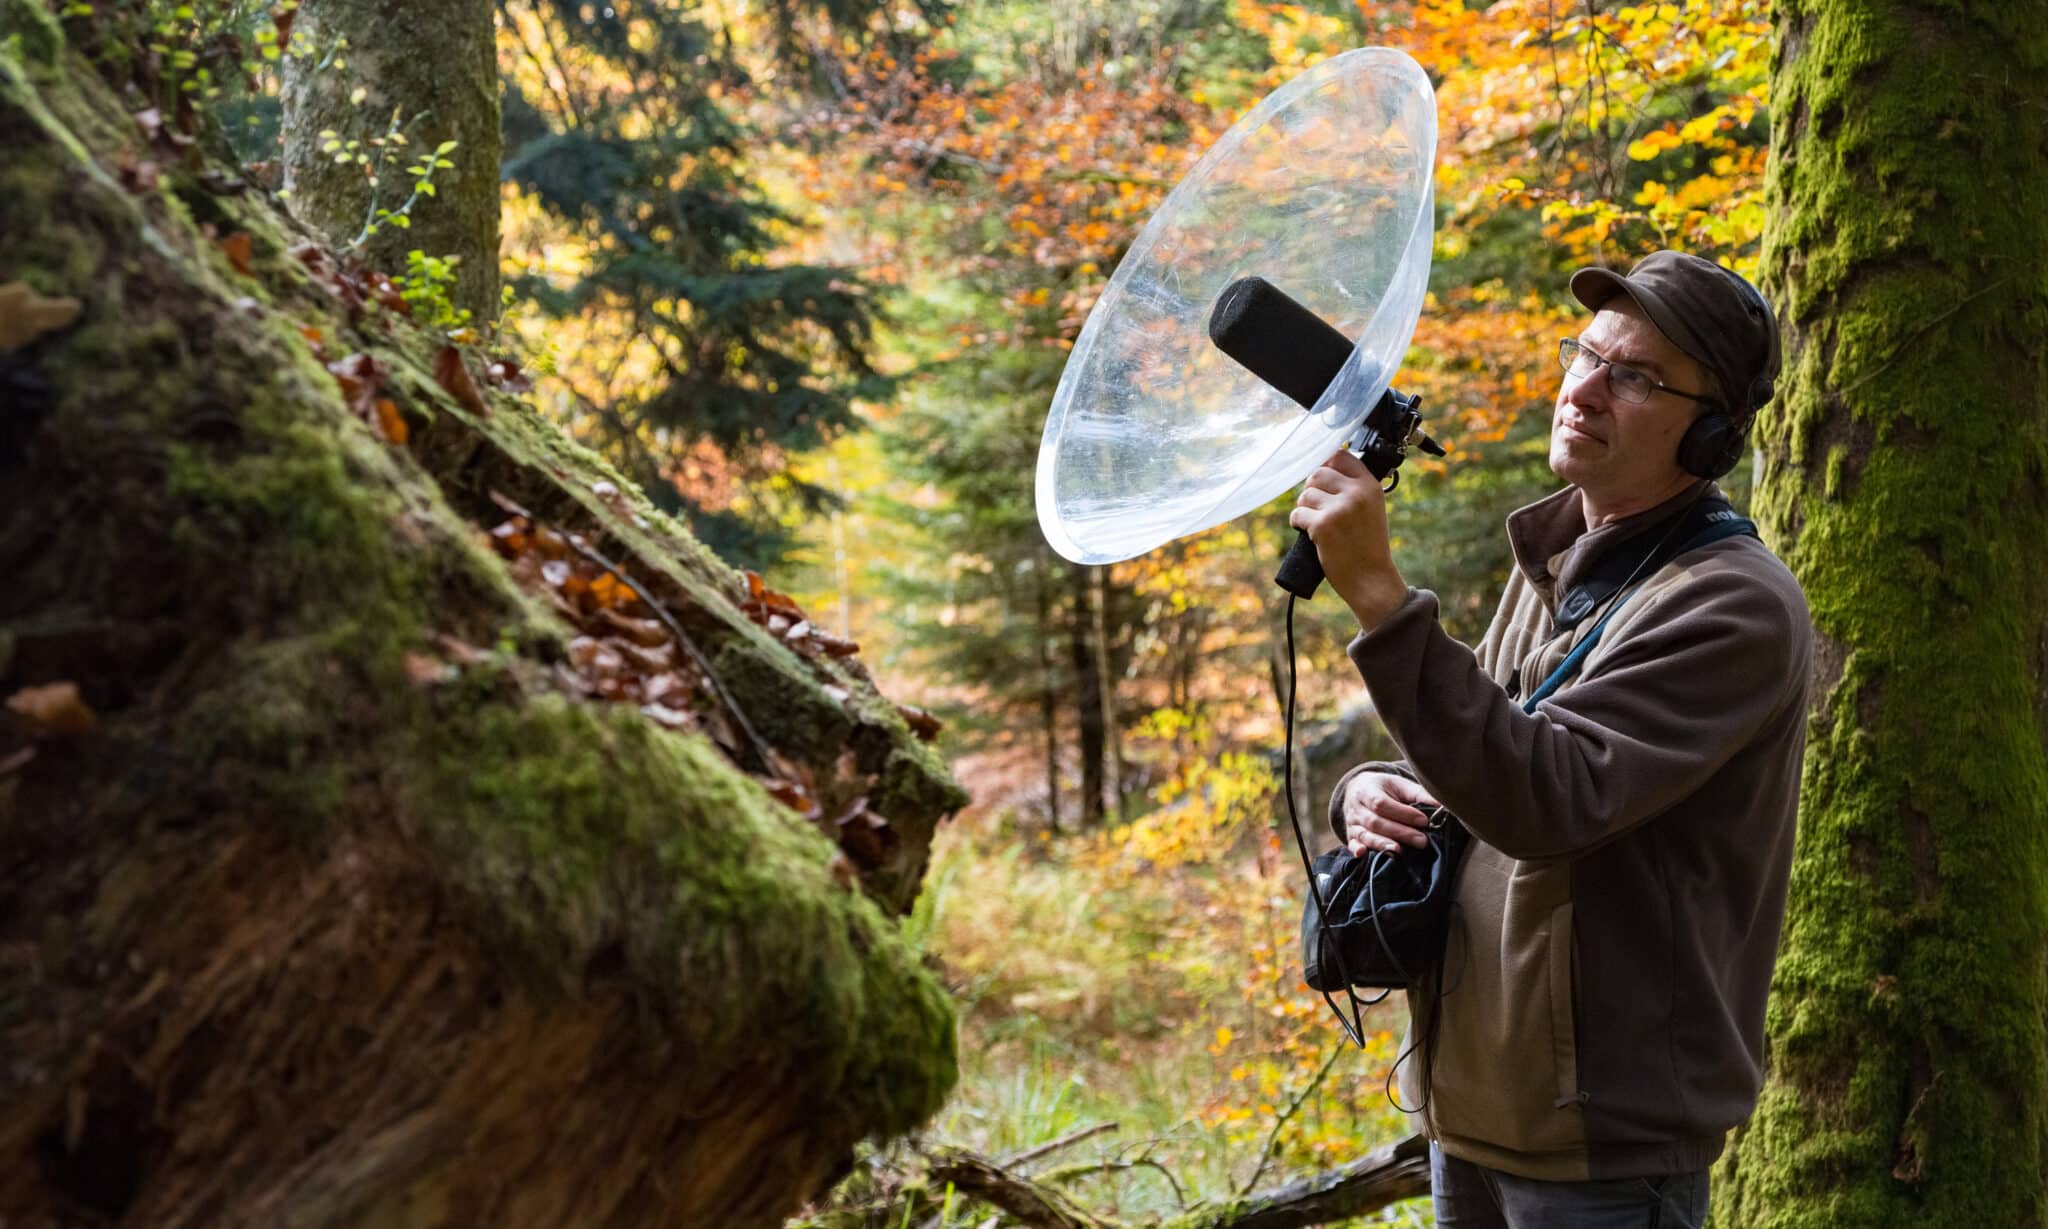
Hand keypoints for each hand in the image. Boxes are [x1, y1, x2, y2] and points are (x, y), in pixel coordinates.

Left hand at [1288, 450, 1407, 630]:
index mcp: (1370, 486)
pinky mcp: (1322, 525)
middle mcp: (1356, 494)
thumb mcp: (1372, 509)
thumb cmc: (1368, 546)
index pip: (1340, 456)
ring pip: (1305, 494)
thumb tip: (1325, 469)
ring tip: (1315, 522)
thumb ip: (1354, 489)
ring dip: (1304, 507)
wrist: (1371, 578)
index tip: (1324, 481)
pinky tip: (1308, 532)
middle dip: (1311, 489)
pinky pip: (1297, 514)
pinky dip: (1298, 523)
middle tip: (1316, 507)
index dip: (1326, 466)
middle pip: (1317, 474)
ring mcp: (1338, 509)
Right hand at [1340, 771, 1442, 855]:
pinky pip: (1352, 844)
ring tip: (1400, 850)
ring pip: (1365, 835)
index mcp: (1367, 790)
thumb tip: (1441, 806)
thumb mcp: (1399, 785)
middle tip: (1422, 841)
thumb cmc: (1384, 788)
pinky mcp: (1351, 836)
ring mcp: (1352, 823)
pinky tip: (1364, 854)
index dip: (1403, 813)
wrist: (1358, 790)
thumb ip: (1418, 794)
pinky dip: (1357, 850)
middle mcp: (1356, 808)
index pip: (1382, 804)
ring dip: (1382, 844)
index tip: (1424, 820)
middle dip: (1400, 832)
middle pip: (1376, 822)